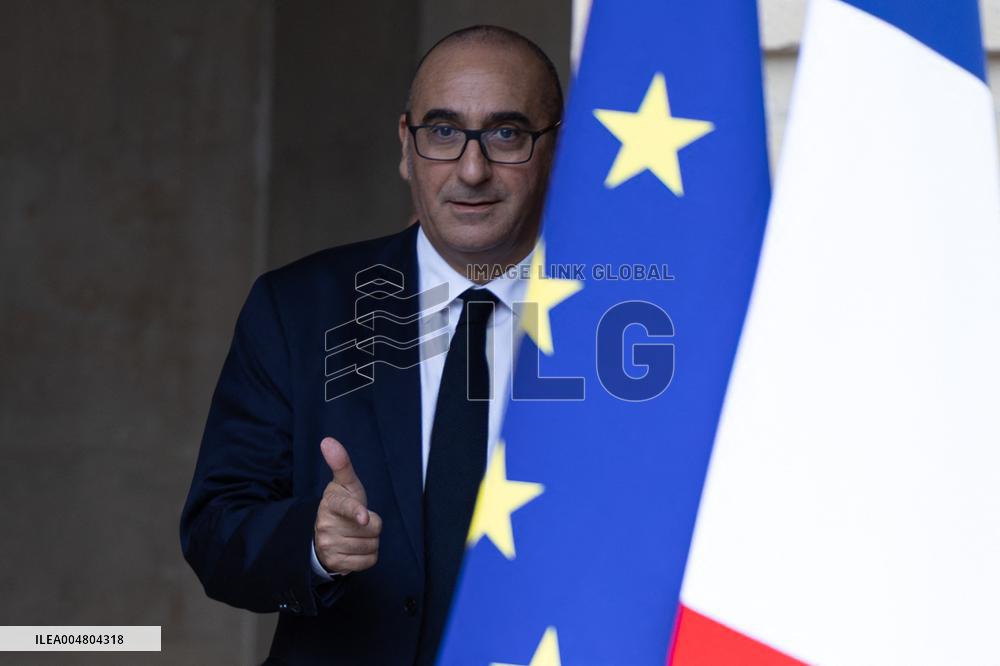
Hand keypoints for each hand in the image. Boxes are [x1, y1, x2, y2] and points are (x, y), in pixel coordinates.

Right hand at [313, 437, 381, 573]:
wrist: (326, 533)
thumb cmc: (343, 503)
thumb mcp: (345, 484)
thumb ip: (341, 463)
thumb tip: (327, 440)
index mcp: (331, 502)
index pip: (347, 506)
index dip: (357, 512)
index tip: (363, 517)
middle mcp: (326, 524)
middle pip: (371, 528)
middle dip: (372, 525)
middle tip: (360, 521)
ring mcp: (328, 545)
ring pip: (371, 545)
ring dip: (371, 541)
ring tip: (357, 534)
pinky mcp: (334, 563)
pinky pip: (368, 561)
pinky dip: (368, 556)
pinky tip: (357, 548)